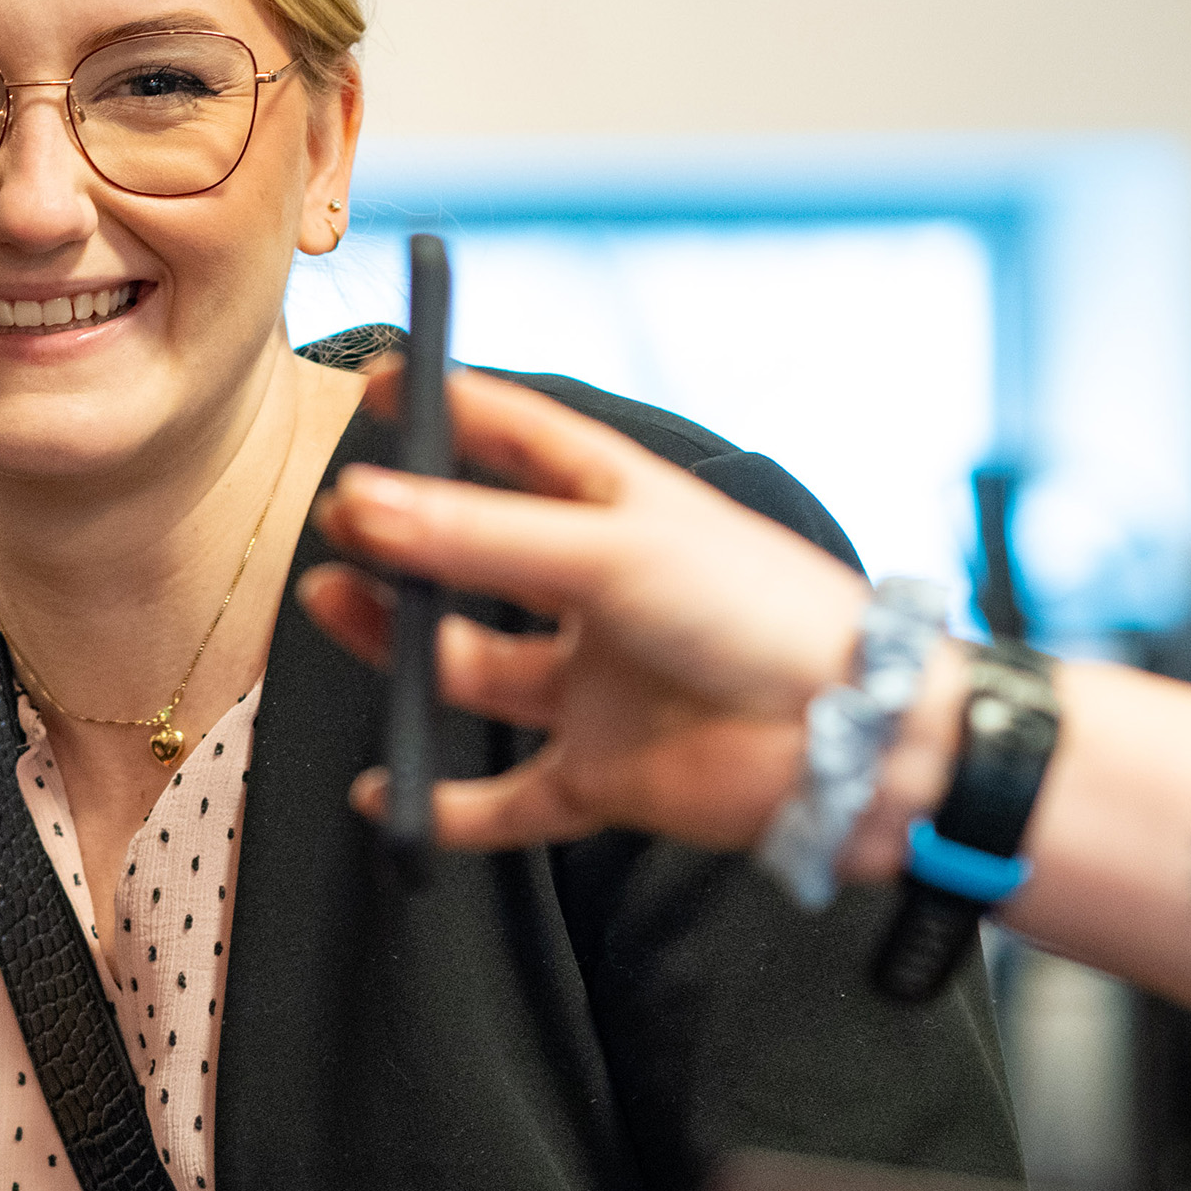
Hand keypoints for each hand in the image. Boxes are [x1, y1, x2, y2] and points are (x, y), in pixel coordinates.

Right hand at [298, 362, 876, 852]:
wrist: (855, 744)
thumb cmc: (766, 617)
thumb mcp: (612, 552)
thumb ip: (481, 537)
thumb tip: (363, 507)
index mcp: (622, 511)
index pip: (523, 441)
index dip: (452, 409)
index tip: (380, 385)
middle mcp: (601, 596)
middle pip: (479, 559)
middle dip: (407, 540)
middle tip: (341, 522)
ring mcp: (597, 687)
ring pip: (474, 668)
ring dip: (403, 645)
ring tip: (335, 607)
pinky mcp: (601, 772)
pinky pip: (508, 800)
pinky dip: (446, 805)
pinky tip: (389, 791)